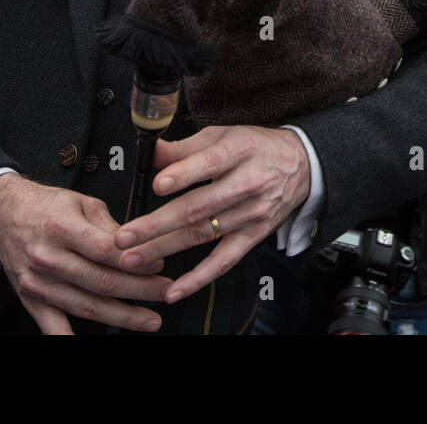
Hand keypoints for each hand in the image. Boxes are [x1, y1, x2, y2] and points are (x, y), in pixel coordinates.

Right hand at [0, 174, 169, 333]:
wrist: (3, 213)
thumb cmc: (44, 205)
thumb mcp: (82, 201)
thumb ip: (109, 226)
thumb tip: (139, 246)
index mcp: (63, 228)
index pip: (106, 250)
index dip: (136, 260)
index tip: (159, 265)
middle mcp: (49, 257)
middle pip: (101, 281)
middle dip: (139, 291)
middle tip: (165, 293)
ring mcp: (39, 282)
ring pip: (86, 305)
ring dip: (121, 316)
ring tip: (149, 319)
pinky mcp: (31, 298)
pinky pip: (51, 326)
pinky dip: (69, 338)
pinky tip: (92, 343)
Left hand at [114, 126, 310, 303]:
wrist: (301, 165)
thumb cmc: (255, 147)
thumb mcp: (223, 135)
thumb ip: (186, 147)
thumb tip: (151, 154)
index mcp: (239, 151)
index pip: (211, 164)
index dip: (184, 174)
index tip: (158, 185)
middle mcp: (248, 184)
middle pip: (200, 207)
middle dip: (158, 224)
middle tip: (125, 236)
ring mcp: (252, 214)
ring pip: (203, 234)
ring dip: (165, 249)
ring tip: (132, 258)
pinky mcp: (254, 236)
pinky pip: (224, 261)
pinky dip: (199, 278)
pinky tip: (174, 290)